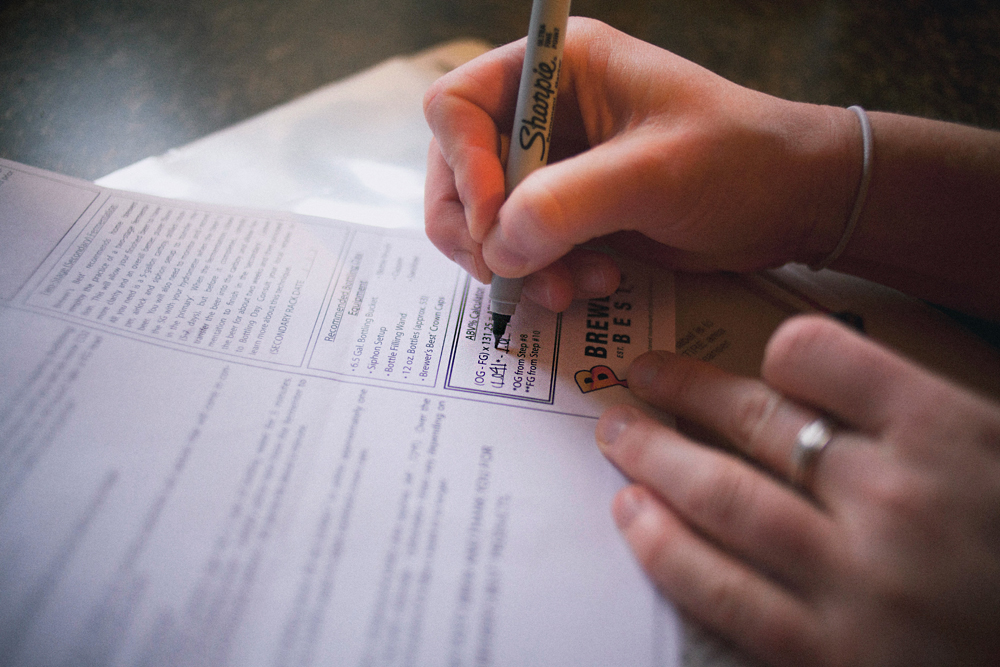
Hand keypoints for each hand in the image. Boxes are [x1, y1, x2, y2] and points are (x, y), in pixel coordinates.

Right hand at [423, 18, 861, 310]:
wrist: (793, 203)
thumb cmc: (740, 161)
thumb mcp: (655, 173)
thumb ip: (570, 202)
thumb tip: (498, 246)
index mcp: (555, 72)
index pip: (457, 107)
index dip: (463, 165)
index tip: (494, 222)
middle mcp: (542, 117)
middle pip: (458, 172)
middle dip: (480, 231)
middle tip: (510, 272)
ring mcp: (553, 170)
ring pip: (485, 223)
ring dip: (513, 265)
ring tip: (568, 289)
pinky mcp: (569, 216)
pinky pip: (521, 253)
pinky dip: (541, 278)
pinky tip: (591, 286)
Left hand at [595, 315, 999, 665]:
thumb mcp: (992, 456)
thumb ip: (908, 418)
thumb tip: (809, 385)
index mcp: (944, 434)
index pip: (819, 354)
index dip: (779, 351)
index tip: (758, 360)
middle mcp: (895, 498)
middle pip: (756, 421)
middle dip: (683, 390)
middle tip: (640, 376)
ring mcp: (856, 581)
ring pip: (723, 498)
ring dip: (655, 458)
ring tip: (618, 436)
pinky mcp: (826, 654)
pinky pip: (722, 591)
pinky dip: (664, 549)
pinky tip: (632, 517)